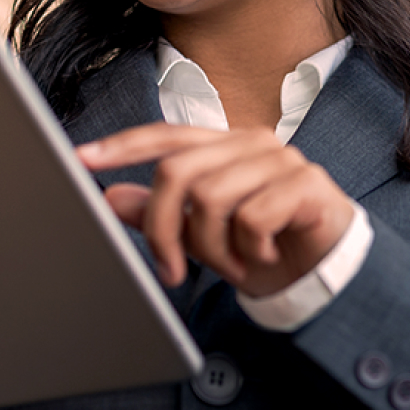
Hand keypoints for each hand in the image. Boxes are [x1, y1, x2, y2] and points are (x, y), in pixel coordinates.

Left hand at [79, 124, 353, 297]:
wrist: (327, 273)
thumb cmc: (265, 247)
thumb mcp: (204, 236)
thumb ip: (163, 213)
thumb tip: (111, 197)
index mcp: (225, 146)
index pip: (166, 136)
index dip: (123, 146)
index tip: (82, 159)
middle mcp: (252, 143)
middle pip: (177, 172)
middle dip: (164, 228)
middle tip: (172, 269)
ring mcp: (281, 160)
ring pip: (212, 198)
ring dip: (213, 249)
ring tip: (232, 266)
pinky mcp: (307, 185)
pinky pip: (253, 217)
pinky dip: (249, 249)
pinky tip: (261, 256)